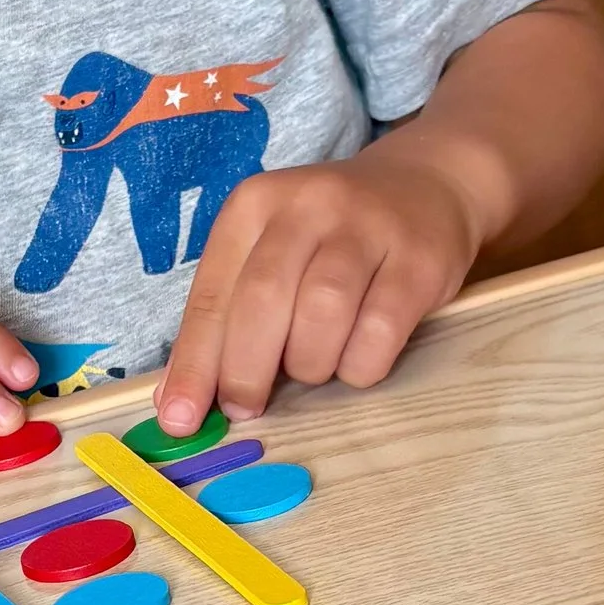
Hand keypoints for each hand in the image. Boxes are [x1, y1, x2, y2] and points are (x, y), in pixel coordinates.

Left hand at [154, 152, 483, 432]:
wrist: (424, 187)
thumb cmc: (329, 238)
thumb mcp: (269, 254)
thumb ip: (225, 317)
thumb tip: (179, 400)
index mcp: (254, 205)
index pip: (211, 293)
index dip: (194, 362)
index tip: (180, 418)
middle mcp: (308, 205)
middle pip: (263, 300)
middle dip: (246, 369)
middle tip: (247, 406)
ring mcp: (368, 228)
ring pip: (322, 314)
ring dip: (310, 363)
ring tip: (313, 367)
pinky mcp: (419, 260)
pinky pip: (380, 331)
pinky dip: (360, 365)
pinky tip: (357, 363)